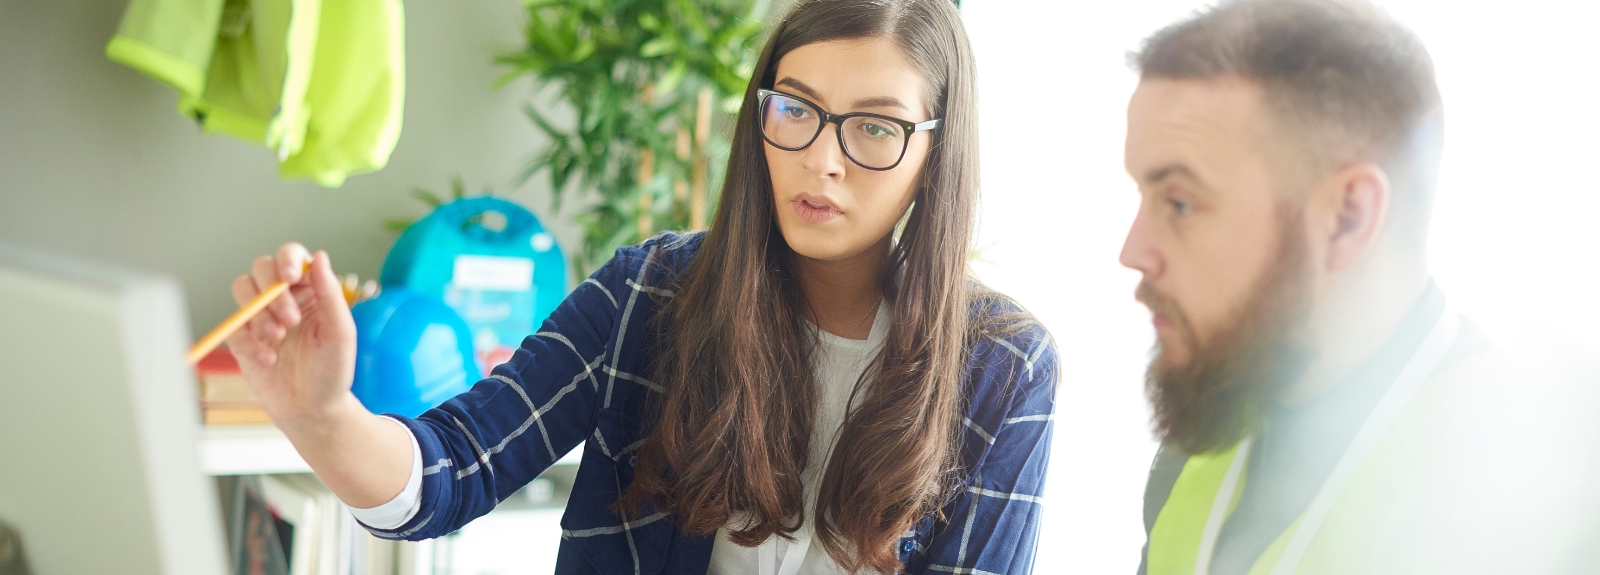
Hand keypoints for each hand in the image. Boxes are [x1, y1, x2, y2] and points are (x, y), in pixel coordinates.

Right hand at [225, 243, 359, 430]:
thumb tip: (320, 257)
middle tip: (290, 320)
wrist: (312, 410)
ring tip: (278, 337)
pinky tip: (269, 359)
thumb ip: (330, 294)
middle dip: (272, 291)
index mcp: (310, 290)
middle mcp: (284, 298)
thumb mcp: (340, 333)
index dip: (287, 259)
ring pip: (242, 289)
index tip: (289, 277)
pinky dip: (248, 341)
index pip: (292, 257)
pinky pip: (232, 326)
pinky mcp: (242, 338)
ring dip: (257, 312)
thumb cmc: (332, 371)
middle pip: (262, 268)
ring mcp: (260, 316)